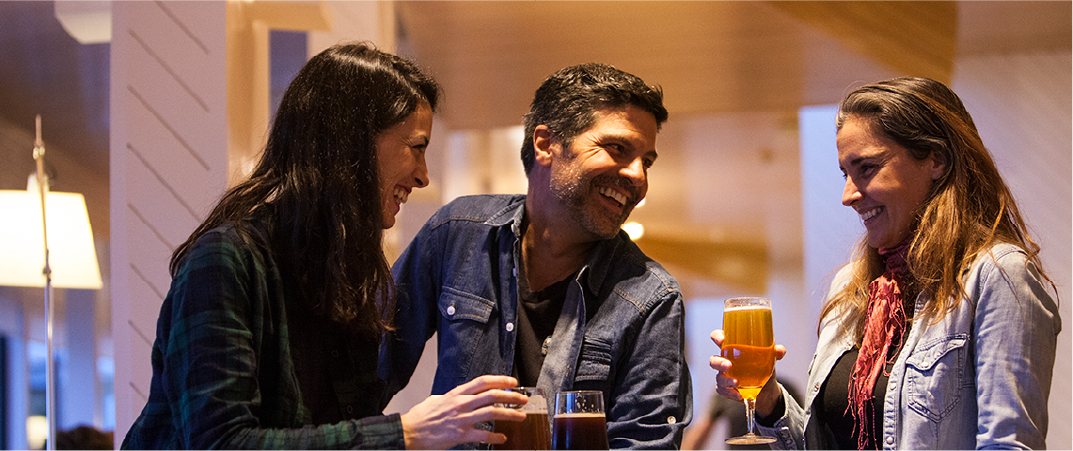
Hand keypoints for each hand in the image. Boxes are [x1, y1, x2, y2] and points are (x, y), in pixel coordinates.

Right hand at [400, 375, 527, 450]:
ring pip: (492, 413)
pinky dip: (495, 437)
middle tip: (523, 399)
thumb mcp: (437, 400)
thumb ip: (452, 397)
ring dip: (510, 414)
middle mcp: (461, 404)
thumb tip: (462, 396)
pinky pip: (484, 435)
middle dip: (512, 397)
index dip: (500, 380)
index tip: (512, 382)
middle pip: (492, 395)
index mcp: (456, 394)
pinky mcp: (460, 435)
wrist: (409, 432)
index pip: (483, 382)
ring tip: (521, 416)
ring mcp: (462, 419)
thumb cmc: (420, 417)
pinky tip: (502, 438)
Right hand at [709, 329, 786, 416]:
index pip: (718, 337)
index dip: (717, 336)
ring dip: (726, 380)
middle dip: (719, 362)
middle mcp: (725, 360)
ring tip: (737, 383)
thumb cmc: (762, 366)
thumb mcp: (770, 358)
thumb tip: (779, 350)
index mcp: (732, 348)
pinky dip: (730, 393)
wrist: (766, 389)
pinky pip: (722, 391)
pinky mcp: (726, 389)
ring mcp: (724, 375)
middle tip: (729, 366)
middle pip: (714, 360)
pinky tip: (739, 395)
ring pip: (718, 377)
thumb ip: (774, 352)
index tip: (722, 339)